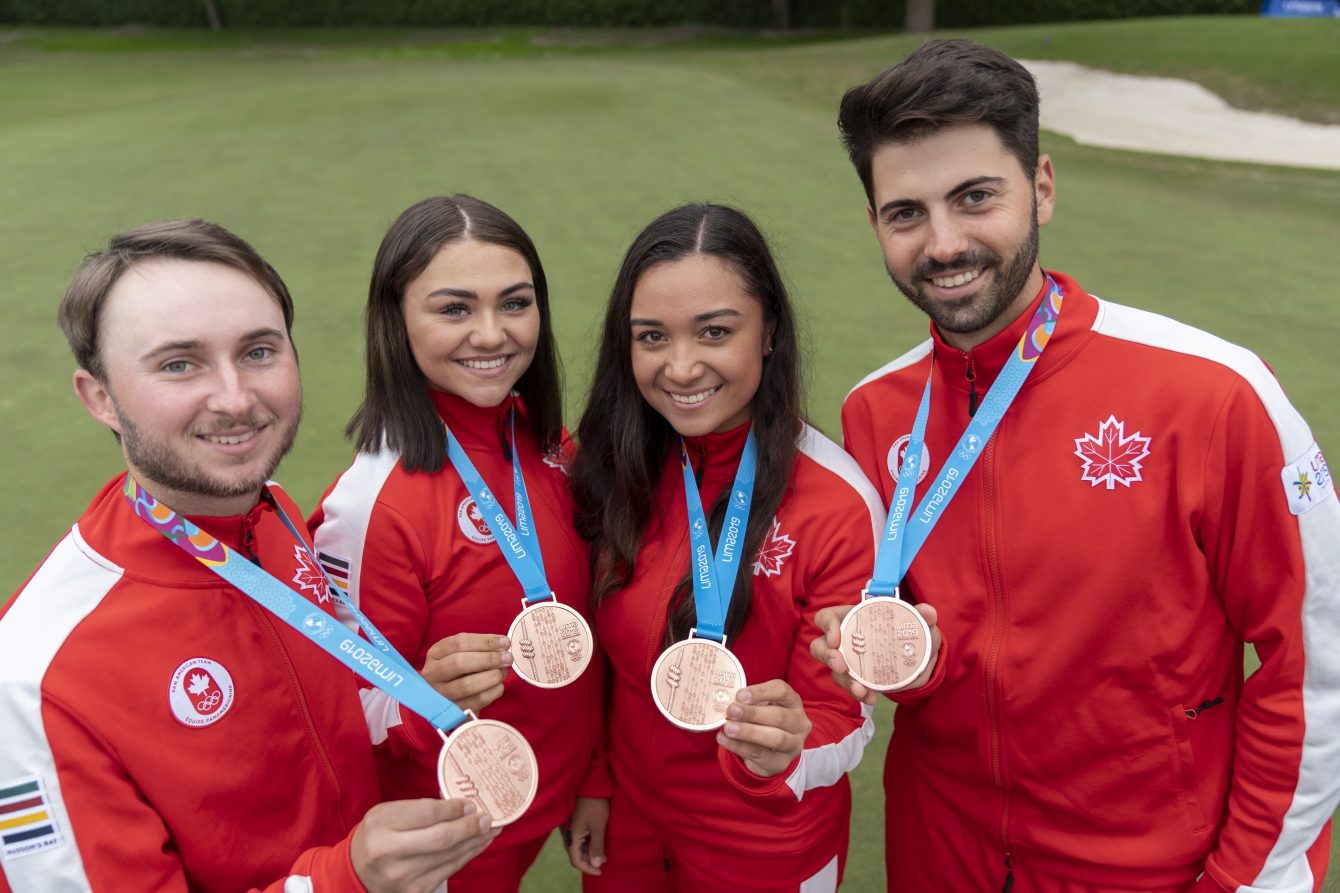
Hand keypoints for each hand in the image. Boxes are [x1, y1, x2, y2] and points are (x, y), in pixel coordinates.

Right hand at [350, 798, 498, 892]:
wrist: (357, 871)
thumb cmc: (378, 835)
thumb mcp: (388, 812)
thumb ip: (420, 808)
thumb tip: (461, 806)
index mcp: (381, 825)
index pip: (427, 814)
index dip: (453, 809)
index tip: (470, 804)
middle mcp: (390, 852)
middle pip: (442, 838)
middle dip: (470, 827)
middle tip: (488, 817)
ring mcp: (403, 876)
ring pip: (450, 855)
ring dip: (475, 841)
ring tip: (491, 829)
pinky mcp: (415, 891)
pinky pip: (449, 870)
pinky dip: (467, 856)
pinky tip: (478, 844)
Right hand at [421, 633, 511, 713]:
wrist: (446, 699)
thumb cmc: (458, 670)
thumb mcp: (461, 653)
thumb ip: (479, 647)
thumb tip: (503, 645)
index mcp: (435, 654)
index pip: (459, 643)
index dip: (485, 641)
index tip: (504, 642)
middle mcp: (433, 674)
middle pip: (460, 663)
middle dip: (488, 659)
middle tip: (507, 658)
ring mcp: (442, 694)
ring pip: (467, 685)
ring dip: (492, 676)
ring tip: (503, 672)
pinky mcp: (454, 710)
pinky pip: (477, 701)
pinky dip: (493, 691)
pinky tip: (498, 685)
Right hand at [564, 796, 608, 875]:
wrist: (588, 783)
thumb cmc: (594, 803)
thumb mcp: (598, 826)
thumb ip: (597, 846)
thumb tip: (597, 864)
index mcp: (571, 837)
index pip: (576, 860)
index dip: (588, 868)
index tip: (600, 871)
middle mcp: (566, 834)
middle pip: (575, 854)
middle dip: (589, 861)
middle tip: (604, 862)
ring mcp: (568, 828)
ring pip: (576, 847)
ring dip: (588, 852)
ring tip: (603, 853)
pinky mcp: (571, 822)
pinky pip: (577, 838)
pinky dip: (587, 844)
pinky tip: (596, 842)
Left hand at [715, 679, 811, 777]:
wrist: (770, 751)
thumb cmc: (763, 720)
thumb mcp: (760, 706)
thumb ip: (748, 702)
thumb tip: (729, 701)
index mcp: (793, 702)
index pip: (781, 691)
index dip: (761, 692)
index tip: (740, 695)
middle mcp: (799, 723)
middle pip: (779, 716)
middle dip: (752, 714)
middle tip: (731, 711)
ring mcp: (794, 744)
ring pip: (775, 738)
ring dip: (749, 732)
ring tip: (728, 728)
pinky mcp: (782, 762)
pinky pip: (761, 755)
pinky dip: (740, 747)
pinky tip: (725, 740)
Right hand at [809, 603, 940, 704]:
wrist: (915, 659)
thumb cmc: (908, 632)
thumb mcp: (918, 623)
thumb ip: (922, 615)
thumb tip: (928, 611)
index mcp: (851, 618)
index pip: (826, 617)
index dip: (827, 626)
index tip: (837, 638)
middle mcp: (843, 640)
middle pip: (820, 646)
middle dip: (828, 657)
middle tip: (841, 666)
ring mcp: (847, 660)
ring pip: (833, 671)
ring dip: (844, 681)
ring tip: (860, 689)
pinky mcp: (855, 678)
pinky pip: (850, 686)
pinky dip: (860, 693)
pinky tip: (872, 698)